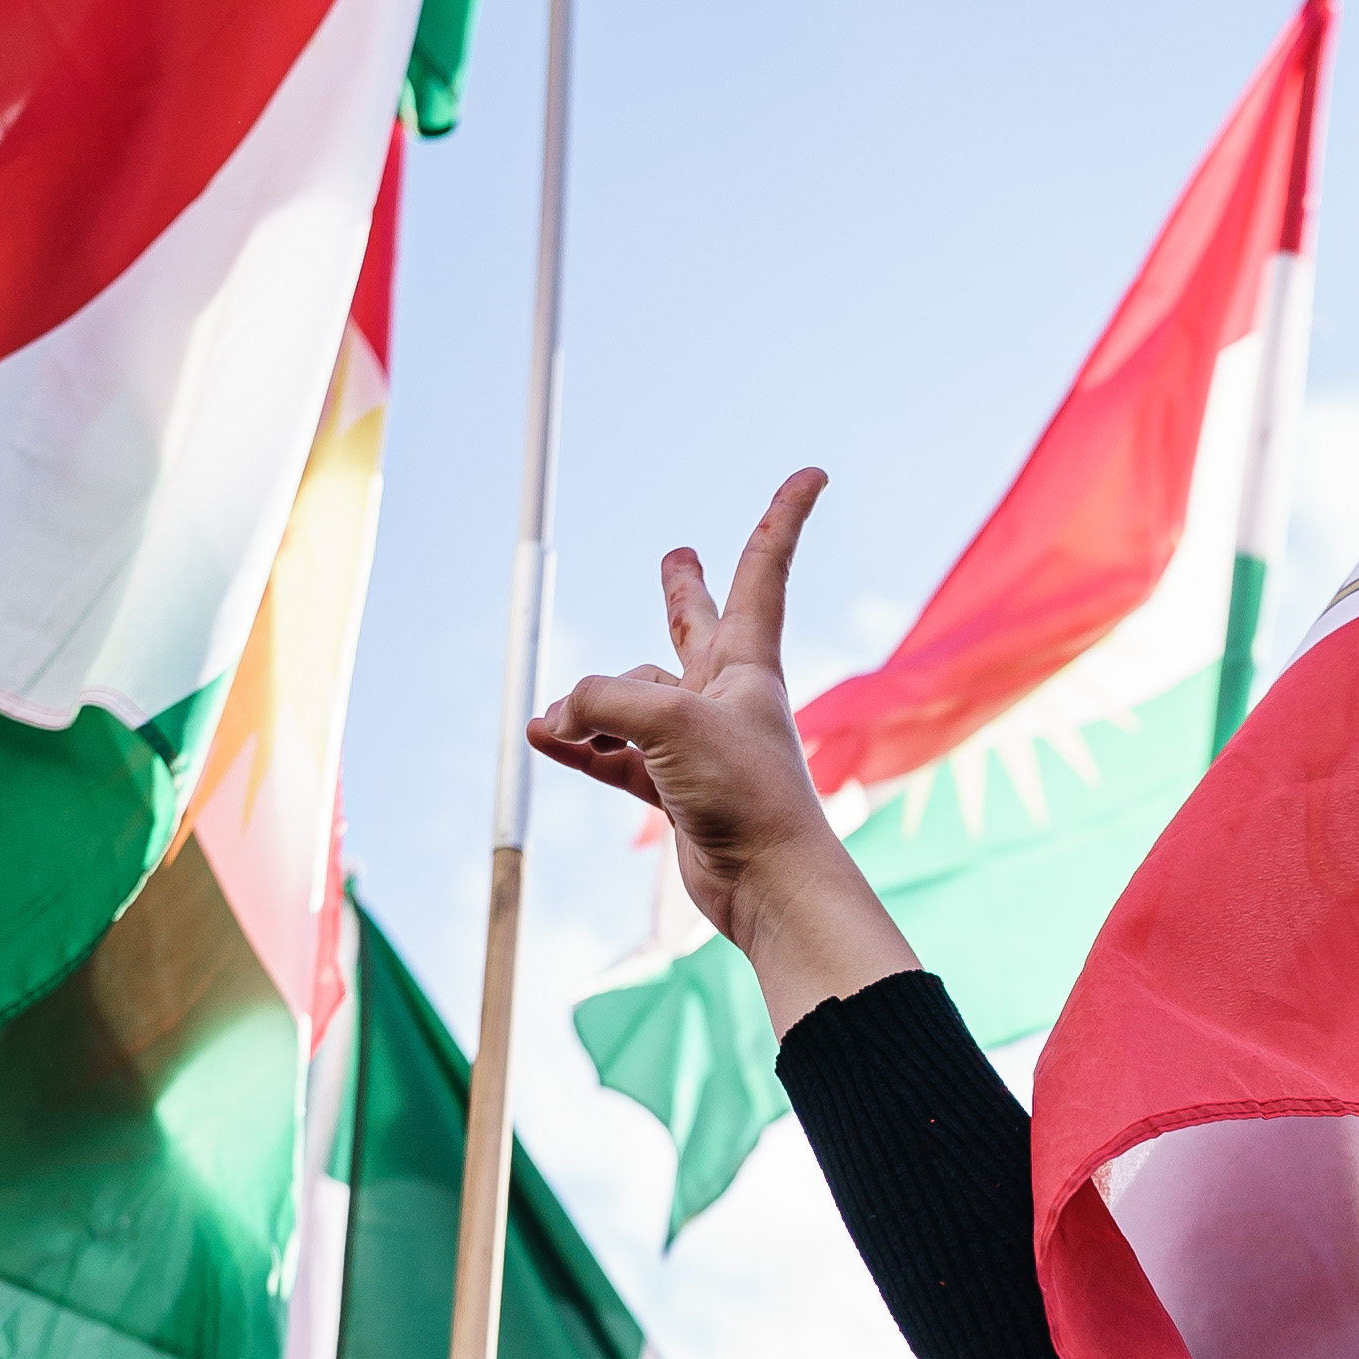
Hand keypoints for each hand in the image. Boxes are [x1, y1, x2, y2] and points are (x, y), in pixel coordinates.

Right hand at [529, 472, 874, 962]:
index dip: (784, 517)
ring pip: (632, 702)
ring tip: (553, 718)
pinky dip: (579, 745)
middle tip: (677, 557)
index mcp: (747, 662)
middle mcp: (724, 697)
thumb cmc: (747, 794)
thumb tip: (554, 720)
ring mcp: (698, 745)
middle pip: (694, 628)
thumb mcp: (666, 723)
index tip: (814, 473)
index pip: (763, 570)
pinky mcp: (675, 791)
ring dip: (589, 704)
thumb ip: (601, 701)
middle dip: (681, 592)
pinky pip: (612, 754)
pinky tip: (544, 737)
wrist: (771, 885)